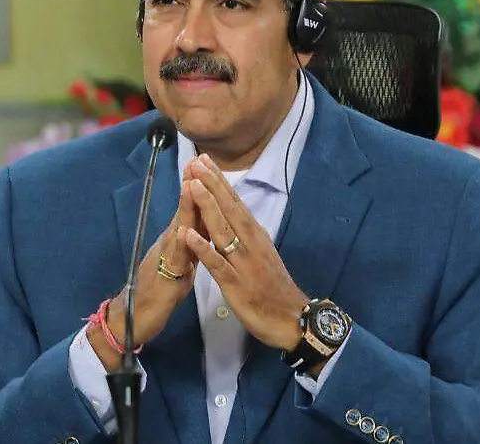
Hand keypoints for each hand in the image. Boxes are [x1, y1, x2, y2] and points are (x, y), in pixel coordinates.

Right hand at [88, 176, 206, 369]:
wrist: (133, 318)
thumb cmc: (159, 291)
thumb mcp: (181, 265)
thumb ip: (192, 246)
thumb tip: (204, 230)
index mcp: (177, 242)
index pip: (192, 212)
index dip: (201, 190)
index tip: (209, 167)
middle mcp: (169, 244)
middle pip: (183, 212)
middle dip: (192, 187)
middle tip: (198, 161)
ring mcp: (163, 258)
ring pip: (177, 229)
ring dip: (184, 207)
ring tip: (191, 184)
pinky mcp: (162, 277)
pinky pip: (171, 260)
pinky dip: (178, 245)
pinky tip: (182, 232)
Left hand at [183, 154, 309, 351]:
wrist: (292, 319)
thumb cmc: (273, 287)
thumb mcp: (261, 253)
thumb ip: (246, 234)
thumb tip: (234, 213)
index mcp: (255, 235)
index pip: (235, 202)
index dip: (219, 181)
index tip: (204, 159)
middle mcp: (251, 243)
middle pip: (229, 209)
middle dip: (212, 184)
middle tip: (197, 161)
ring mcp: (243, 262)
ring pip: (222, 230)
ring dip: (207, 207)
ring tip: (192, 186)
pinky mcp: (235, 284)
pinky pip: (216, 263)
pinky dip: (202, 248)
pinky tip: (188, 234)